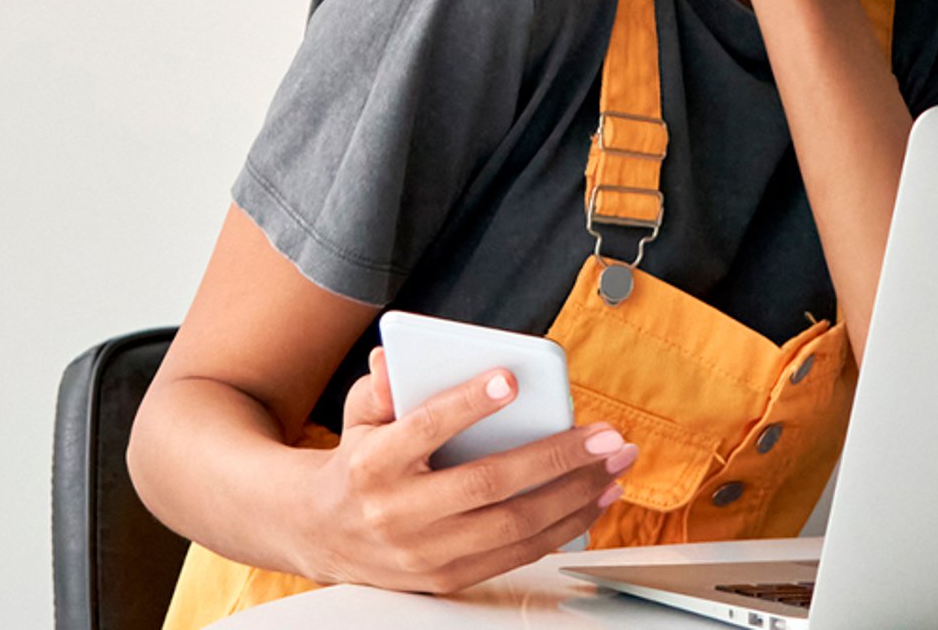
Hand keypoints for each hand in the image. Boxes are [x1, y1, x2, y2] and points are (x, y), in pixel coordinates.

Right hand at [299, 346, 637, 594]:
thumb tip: (395, 359)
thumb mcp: (357, 415)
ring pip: (514, 527)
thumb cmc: (358, 460)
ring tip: (615, 466)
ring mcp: (425, 555)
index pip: (425, 428)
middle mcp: (399, 514)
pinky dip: (563, 527)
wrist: (321, 534)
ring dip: (575, 496)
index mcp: (373, 464)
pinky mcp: (448, 579)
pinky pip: (516, 555)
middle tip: (606, 434)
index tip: (511, 379)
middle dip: (557, 458)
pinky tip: (594, 499)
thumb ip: (380, 386)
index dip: (467, 404)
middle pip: (489, 485)